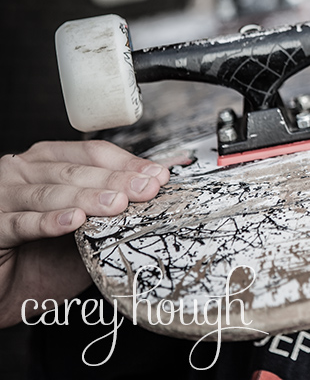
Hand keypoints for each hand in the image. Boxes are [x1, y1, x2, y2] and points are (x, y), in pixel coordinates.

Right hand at [0, 140, 168, 326]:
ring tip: (116, 204)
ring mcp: (2, 196)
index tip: (158, 176)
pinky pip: (21, 223)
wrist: (4, 292)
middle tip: (146, 190)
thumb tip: (159, 186)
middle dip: (116, 180)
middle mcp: (22, 172)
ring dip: (88, 198)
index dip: (127, 163)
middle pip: (76, 170)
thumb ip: (115, 208)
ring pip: (50, 193)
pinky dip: (48, 221)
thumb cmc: (42, 257)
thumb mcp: (88, 229)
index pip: (92, 153)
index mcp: (47, 162)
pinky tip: (73, 221)